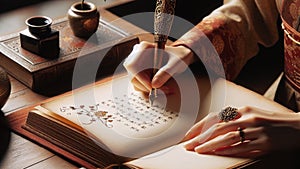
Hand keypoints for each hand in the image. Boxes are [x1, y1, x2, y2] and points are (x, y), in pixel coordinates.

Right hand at [123, 41, 195, 92]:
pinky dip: (148, 89)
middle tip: (161, 90)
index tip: (152, 87)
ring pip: (135, 82)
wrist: (180, 57)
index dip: (140, 78)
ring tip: (164, 89)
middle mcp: (137, 56)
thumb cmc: (178, 56)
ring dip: (148, 89)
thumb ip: (166, 72)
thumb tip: (154, 85)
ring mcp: (137, 65)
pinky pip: (139, 84)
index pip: (133, 65)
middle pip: (132, 75)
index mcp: (144, 48)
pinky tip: (160, 88)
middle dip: (146, 86)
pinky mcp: (139, 73)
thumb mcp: (175, 63)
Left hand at [183, 106, 299, 157]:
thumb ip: (234, 119)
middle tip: (188, 145)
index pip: (215, 117)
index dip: (200, 127)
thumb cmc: (271, 121)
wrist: (296, 127)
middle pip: (218, 128)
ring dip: (210, 145)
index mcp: (242, 110)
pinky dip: (228, 151)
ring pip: (228, 138)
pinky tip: (218, 154)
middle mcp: (247, 118)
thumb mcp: (251, 114)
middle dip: (200, 137)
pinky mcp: (265, 143)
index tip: (188, 135)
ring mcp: (256, 130)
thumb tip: (214, 129)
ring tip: (198, 150)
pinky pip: (242, 148)